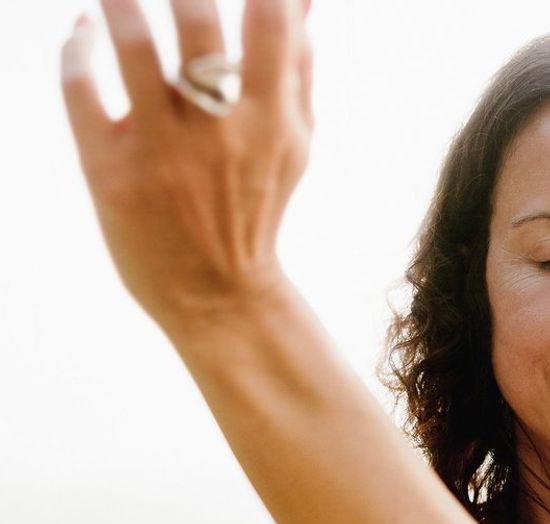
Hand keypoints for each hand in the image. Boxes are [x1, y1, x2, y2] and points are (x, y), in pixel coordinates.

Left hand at [60, 0, 313, 329]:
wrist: (217, 293)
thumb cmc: (257, 204)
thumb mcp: (293, 142)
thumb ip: (299, 71)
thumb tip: (299, 1)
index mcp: (273, 120)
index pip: (269, 23)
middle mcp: (219, 131)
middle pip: (196, 22)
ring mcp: (162, 151)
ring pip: (132, 46)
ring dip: (118, 2)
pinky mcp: (110, 171)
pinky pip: (80, 90)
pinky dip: (75, 50)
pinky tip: (84, 34)